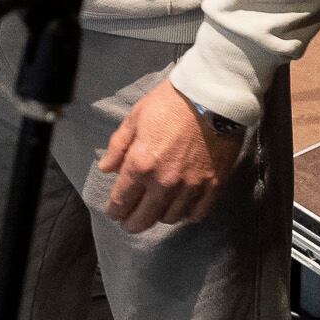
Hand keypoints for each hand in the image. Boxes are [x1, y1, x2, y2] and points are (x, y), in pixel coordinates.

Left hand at [96, 82, 239, 233]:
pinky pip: (198, 213)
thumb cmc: (169, 103)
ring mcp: (191, 186)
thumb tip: (107, 169)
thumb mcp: (136, 117)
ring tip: (156, 211)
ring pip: (171, 218)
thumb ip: (118, 146)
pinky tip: (182, 209)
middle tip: (129, 223)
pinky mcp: (213, 185)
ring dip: (160, 217)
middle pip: (145, 217)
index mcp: (141, 164)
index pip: (122, 200)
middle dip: (133, 223)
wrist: (212, 96)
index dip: (115, 210)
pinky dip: (187, 215)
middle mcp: (164, 182)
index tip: (114, 213)